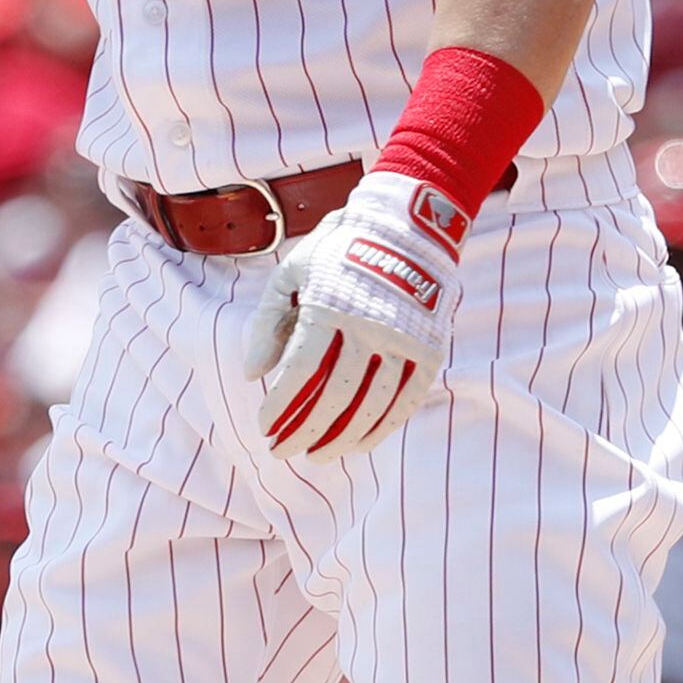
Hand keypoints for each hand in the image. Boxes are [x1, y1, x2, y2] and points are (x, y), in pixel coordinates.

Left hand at [243, 168, 469, 459]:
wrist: (407, 228)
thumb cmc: (338, 252)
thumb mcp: (292, 273)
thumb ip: (268, 322)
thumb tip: (253, 375)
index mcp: (330, 306)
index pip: (301, 371)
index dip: (281, 406)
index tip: (264, 426)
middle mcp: (369, 326)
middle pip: (334, 396)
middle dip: (303, 431)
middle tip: (281, 451)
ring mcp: (404, 341)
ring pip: (370, 406)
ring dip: (339, 438)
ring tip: (316, 454)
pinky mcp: (430, 351)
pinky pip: (404, 402)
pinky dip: (380, 429)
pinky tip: (358, 444)